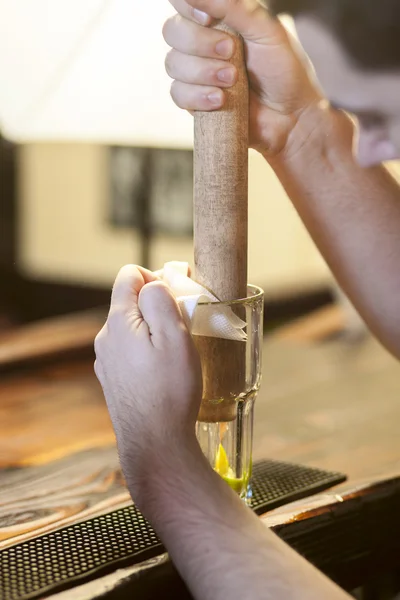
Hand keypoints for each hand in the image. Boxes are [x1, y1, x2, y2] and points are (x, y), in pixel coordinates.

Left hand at [94, 265, 202, 500]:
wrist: (155, 444)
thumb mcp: (174, 336)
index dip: (156, 276)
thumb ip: (160, 300)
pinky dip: (147, 350)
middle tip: (185, 322)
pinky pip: (130, 351)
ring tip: (177, 350)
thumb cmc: (170, 390)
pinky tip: (164, 371)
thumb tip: (152, 283)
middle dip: (157, 303)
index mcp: (117, 322)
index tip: (179, 293)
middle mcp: (105, 338)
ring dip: (153, 329)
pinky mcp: (113, 380)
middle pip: (130, 301)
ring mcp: (106, 361)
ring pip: (131, 328)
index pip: (129, 275)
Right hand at [163, 0, 320, 156]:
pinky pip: (177, 93)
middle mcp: (203, 43)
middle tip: (232, 53)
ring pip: (173, 63)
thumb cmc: (285, 71)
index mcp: (219, 18)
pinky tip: (220, 101)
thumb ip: (233, 6)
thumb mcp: (266, 30)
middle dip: (200, 43)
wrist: (291, 118)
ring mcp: (197, 73)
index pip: (183, 1)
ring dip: (203, 72)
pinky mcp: (195, 101)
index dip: (187, 7)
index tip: (209, 19)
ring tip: (233, 81)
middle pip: (172, 31)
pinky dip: (198, 96)